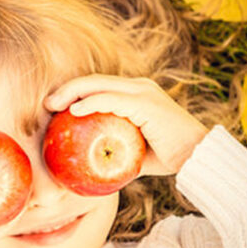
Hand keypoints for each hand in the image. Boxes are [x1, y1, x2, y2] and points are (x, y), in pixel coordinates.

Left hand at [44, 75, 208, 175]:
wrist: (199, 159)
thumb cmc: (170, 157)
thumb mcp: (135, 152)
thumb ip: (116, 151)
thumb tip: (93, 166)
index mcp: (137, 94)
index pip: (100, 86)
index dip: (75, 92)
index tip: (54, 106)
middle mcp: (140, 87)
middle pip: (95, 81)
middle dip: (68, 89)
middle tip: (47, 104)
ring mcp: (143, 92)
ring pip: (99, 85)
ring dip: (72, 93)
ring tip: (53, 105)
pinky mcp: (146, 103)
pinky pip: (111, 100)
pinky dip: (90, 103)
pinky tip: (73, 112)